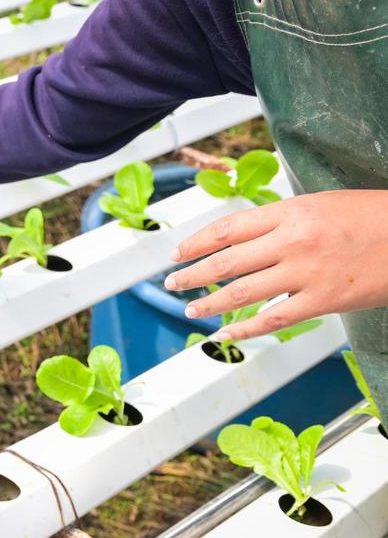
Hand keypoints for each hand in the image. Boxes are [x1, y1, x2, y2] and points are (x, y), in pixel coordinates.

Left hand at [165, 190, 387, 339]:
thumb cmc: (374, 217)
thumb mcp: (322, 205)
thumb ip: (283, 220)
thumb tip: (244, 238)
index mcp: (292, 211)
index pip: (228, 228)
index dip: (195, 242)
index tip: (176, 252)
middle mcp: (293, 241)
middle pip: (226, 261)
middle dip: (192, 274)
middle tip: (171, 282)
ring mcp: (306, 273)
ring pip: (241, 291)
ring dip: (209, 303)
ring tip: (189, 308)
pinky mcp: (323, 300)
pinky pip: (272, 319)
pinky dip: (243, 328)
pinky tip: (224, 333)